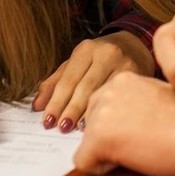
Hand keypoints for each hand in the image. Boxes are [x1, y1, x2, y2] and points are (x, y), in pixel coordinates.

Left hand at [32, 30, 153, 132]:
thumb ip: (56, 82)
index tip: (48, 121)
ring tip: (75, 128)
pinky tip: (99, 120)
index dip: (57, 102)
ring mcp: (123, 63)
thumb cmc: (99, 59)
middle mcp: (105, 53)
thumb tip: (37, 106)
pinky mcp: (137, 73)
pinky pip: (118, 95)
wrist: (134, 47)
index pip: (68, 79)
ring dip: (87, 113)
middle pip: (84, 87)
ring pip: (102, 92)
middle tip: (61, 127)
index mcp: (86, 49)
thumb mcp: (76, 64)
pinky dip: (107, 109)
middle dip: (71, 110)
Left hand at [74, 72, 174, 175]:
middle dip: (108, 136)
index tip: (141, 129)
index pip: (100, 108)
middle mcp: (108, 89)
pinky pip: (83, 162)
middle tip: (143, 140)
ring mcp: (102, 112)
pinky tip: (133, 157)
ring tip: (141, 146)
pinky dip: (102, 168)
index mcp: (122, 79)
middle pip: (89, 124)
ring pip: (87, 142)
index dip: (118, 125)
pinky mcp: (100, 136)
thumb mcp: (155, 99)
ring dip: (108, 151)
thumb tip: (117, 122)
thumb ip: (132, 103)